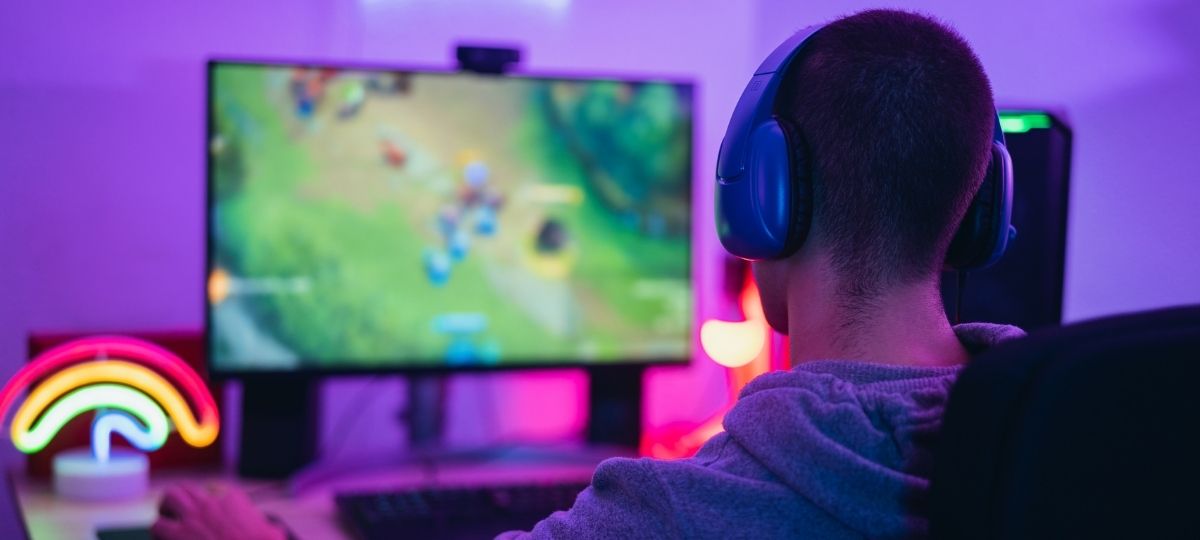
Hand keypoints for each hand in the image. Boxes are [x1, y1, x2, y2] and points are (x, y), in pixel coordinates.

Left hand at [152, 482, 287, 539]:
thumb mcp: (271, 531)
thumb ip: (267, 525)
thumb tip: (274, 529)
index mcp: (233, 497)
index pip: (214, 490)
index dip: (210, 503)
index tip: (210, 516)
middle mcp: (210, 501)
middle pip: (187, 487)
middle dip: (180, 500)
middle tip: (178, 515)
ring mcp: (193, 515)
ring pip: (169, 496)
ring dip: (166, 510)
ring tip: (167, 524)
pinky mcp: (178, 533)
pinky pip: (158, 525)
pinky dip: (159, 533)